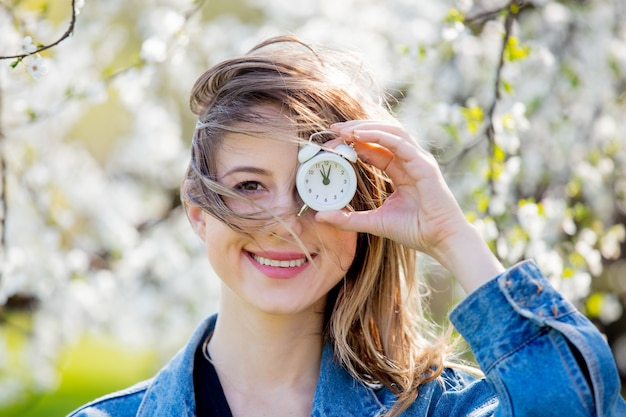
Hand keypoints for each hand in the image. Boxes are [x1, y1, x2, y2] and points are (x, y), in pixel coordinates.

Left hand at [316, 121, 503, 291]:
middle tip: (332, 130)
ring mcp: (418, 160)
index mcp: (400, 170)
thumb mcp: (374, 223)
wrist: (442, 241)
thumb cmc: (416, 231)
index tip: (330, 144)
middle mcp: (409, 161)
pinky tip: (359, 136)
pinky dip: (379, 136)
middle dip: (356, 129)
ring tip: (344, 130)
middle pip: (381, 134)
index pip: (373, 148)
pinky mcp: (424, 165)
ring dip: (366, 128)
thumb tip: (319, 217)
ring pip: (391, 132)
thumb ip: (348, 219)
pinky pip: (400, 143)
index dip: (352, 143)